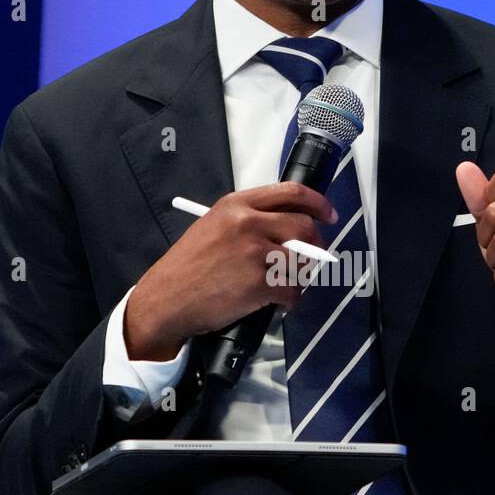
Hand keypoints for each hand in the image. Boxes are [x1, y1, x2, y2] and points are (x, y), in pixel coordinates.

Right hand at [123, 182, 336, 359]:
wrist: (166, 298)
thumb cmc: (188, 266)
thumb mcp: (213, 227)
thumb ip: (249, 220)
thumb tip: (290, 228)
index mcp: (236, 205)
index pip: (291, 192)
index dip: (318, 203)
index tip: (328, 215)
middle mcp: (247, 223)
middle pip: (304, 227)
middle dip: (316, 245)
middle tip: (312, 257)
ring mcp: (254, 253)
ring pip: (302, 261)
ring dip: (301, 276)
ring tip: (285, 284)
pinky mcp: (258, 283)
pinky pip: (292, 290)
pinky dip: (290, 300)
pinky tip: (278, 302)